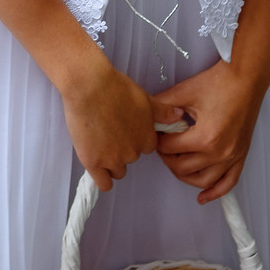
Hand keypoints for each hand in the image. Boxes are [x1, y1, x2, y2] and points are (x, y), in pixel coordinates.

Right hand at [59, 57, 161, 193]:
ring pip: (117, 171)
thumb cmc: (115, 87)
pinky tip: (96, 165)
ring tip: (98, 143)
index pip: (145, 148)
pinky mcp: (94, 163)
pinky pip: (103, 183)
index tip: (124, 129)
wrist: (88, 86)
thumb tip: (180, 116)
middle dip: (122, 148)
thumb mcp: (144, 97)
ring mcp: (113, 159)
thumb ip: (163, 112)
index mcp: (147, 138)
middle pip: (131, 158)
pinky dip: (101, 177)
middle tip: (108, 130)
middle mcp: (133, 152)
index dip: (134, 138)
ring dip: (111, 162)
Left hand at [154, 57, 269, 204]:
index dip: (156, 140)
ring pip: (202, 181)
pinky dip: (215, 192)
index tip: (154, 133)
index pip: (170, 148)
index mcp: (205, 138)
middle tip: (162, 144)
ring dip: (184, 176)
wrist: (246, 79)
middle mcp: (220, 153)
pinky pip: (228, 183)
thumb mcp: (184, 92)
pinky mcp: (241, 156)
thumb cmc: (217, 83)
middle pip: (182, 168)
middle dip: (167, 157)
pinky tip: (202, 197)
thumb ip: (162, 107)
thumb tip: (145, 117)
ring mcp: (233, 157)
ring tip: (175, 163)